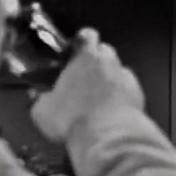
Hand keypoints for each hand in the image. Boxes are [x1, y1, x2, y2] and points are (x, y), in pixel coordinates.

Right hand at [30, 28, 144, 141]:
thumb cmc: (73, 120)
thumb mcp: (43, 112)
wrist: (108, 139)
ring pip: (119, 71)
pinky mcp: (139, 97)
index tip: (75, 51)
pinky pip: (130, 91)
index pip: (87, 35)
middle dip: (96, 61)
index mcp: (85, 57)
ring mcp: (127, 79)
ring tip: (99, 99)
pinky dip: (123, 97)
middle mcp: (109, 62)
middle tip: (84, 78)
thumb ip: (39, 99)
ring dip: (111, 80)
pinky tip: (113, 112)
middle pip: (105, 51)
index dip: (82, 42)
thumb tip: (36, 97)